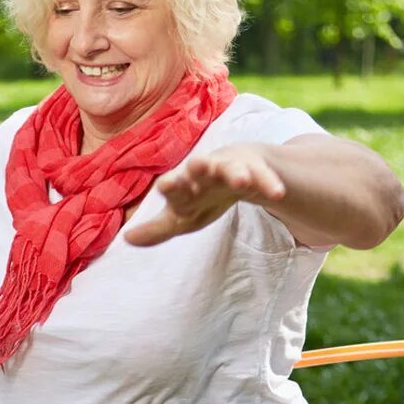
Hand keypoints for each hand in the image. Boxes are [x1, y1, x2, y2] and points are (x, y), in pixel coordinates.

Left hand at [123, 144, 285, 246]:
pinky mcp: (257, 169)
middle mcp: (206, 172)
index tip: (166, 186)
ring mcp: (232, 168)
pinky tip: (277, 193)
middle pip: (201, 170)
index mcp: (185, 184)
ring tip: (240, 179)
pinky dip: (269, 183)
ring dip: (235, 171)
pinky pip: (264, 177)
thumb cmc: (203, 195)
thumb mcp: (182, 216)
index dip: (172, 186)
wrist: (239, 167)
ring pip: (233, 168)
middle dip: (200, 168)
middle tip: (197, 164)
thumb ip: (157, 229)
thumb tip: (126, 240)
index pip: (175, 186)